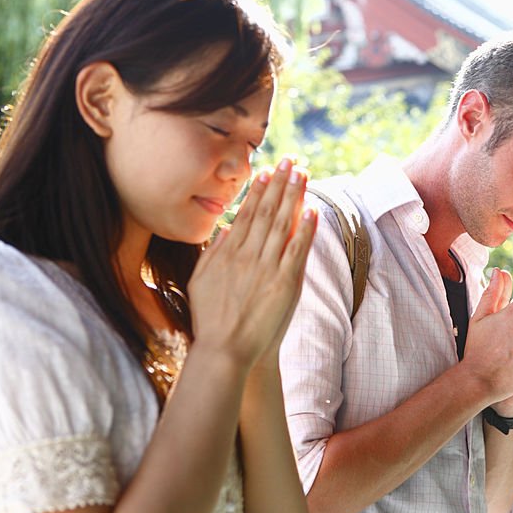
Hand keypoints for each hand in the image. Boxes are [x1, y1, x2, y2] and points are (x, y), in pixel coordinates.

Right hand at [188, 158, 317, 366]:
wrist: (225, 351)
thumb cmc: (211, 320)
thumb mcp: (201, 281)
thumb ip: (212, 253)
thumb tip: (225, 228)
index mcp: (228, 253)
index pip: (246, 213)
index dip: (258, 190)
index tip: (266, 170)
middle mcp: (248, 255)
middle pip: (267, 211)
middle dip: (280, 183)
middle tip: (290, 160)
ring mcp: (267, 268)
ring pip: (283, 224)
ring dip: (294, 197)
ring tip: (303, 174)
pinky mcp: (285, 283)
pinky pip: (297, 250)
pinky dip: (305, 229)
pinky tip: (312, 210)